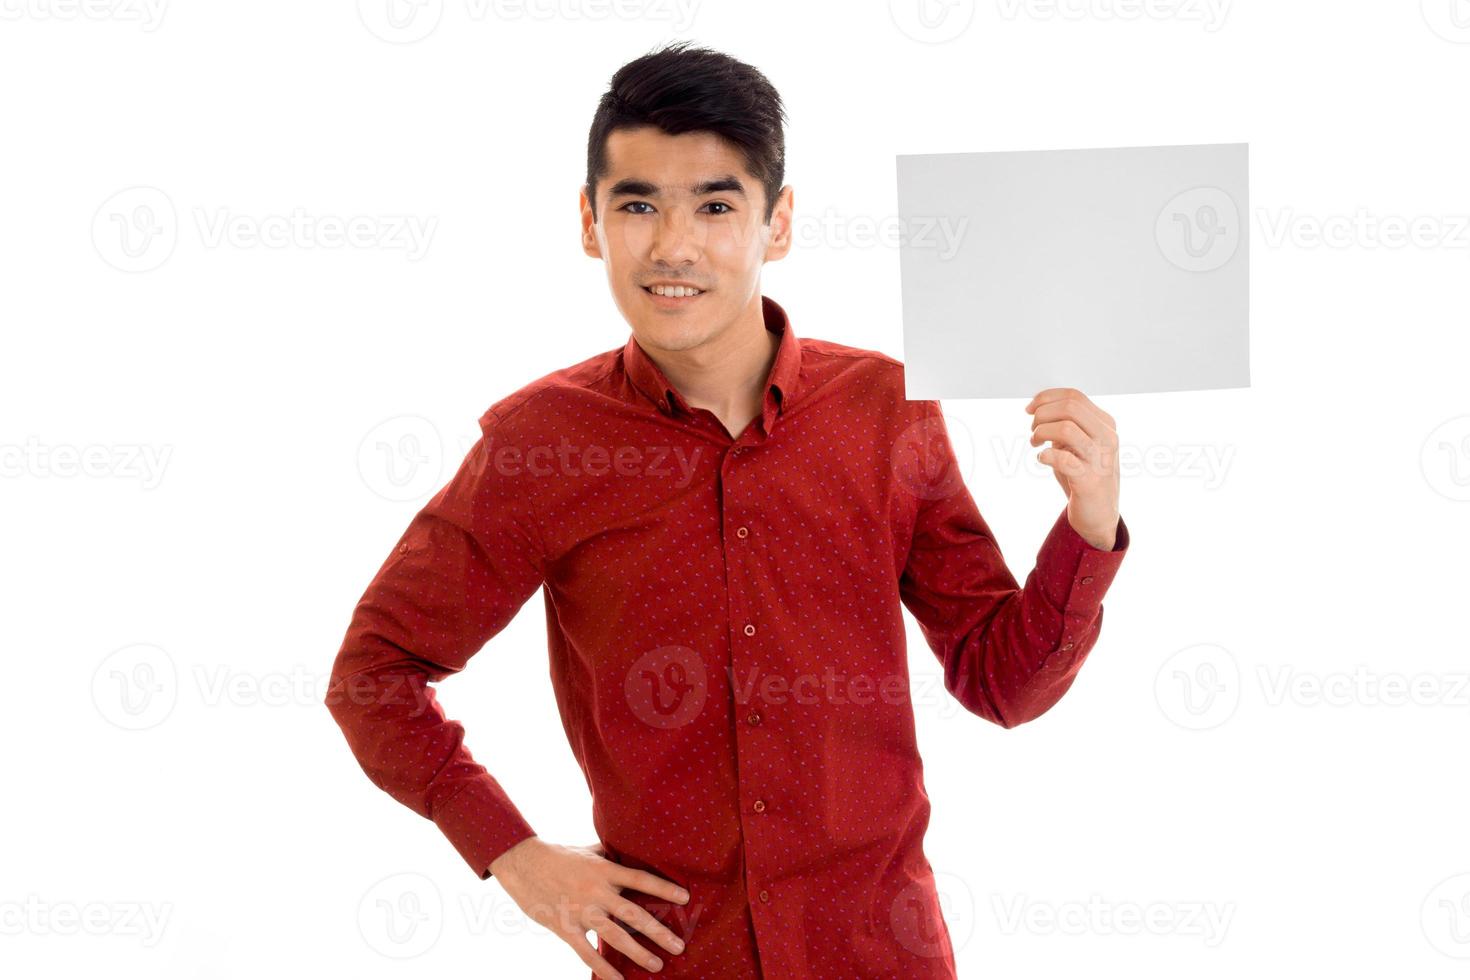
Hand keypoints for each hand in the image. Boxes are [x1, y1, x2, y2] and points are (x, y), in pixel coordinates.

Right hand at [489, 836, 691, 978]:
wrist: (523, 862)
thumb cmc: (559, 855)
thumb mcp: (589, 850)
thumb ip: (610, 856)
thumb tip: (629, 854)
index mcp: (605, 871)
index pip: (641, 880)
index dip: (664, 889)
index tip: (685, 898)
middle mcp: (597, 892)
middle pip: (634, 915)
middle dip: (659, 932)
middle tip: (678, 947)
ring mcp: (581, 911)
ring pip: (615, 936)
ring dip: (638, 953)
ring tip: (657, 965)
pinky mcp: (565, 927)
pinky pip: (587, 952)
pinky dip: (602, 967)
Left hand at [1025, 387, 1120, 549]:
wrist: (1098, 514)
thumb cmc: (1084, 475)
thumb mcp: (1077, 443)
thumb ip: (1065, 424)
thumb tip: (1038, 407)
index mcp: (1105, 424)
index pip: (1074, 396)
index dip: (1046, 398)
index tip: (1029, 409)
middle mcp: (1107, 438)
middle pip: (1070, 407)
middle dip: (1042, 414)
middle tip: (1033, 430)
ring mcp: (1100, 459)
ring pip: (1065, 428)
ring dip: (1041, 432)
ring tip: (1035, 443)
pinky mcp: (1089, 480)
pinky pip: (1063, 459)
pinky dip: (1046, 455)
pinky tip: (1042, 458)